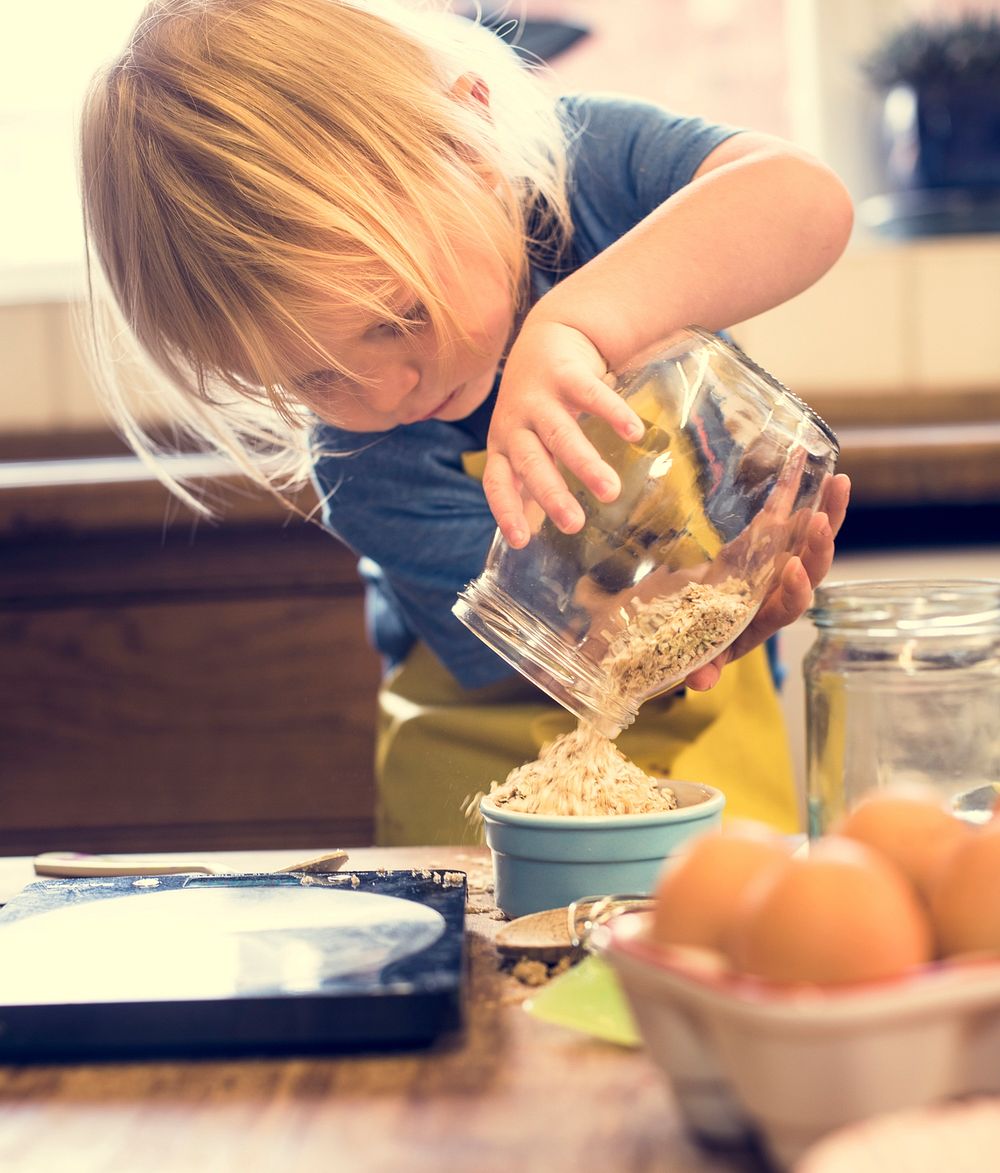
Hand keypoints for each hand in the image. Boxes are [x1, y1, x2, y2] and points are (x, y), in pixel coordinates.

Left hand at [483, 316, 643, 547]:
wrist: (546, 337)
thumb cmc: (538, 404)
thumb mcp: (527, 439)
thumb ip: (535, 475)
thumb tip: (545, 527)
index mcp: (503, 444)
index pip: (497, 483)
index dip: (506, 510)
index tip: (521, 542)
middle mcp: (515, 423)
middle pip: (531, 462)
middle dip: (552, 494)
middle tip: (574, 525)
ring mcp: (539, 398)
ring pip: (560, 434)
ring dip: (585, 464)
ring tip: (611, 492)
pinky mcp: (566, 374)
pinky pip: (590, 395)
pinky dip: (612, 413)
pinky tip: (634, 433)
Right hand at [684, 473, 850, 690]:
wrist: (672, 620)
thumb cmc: (681, 639)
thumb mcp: (686, 654)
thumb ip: (698, 667)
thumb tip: (700, 684)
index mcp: (761, 620)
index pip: (789, 608)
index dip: (795, 590)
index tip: (792, 569)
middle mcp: (774, 593)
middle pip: (810, 571)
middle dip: (819, 547)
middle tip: (821, 520)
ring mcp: (772, 565)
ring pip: (808, 540)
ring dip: (827, 513)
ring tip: (839, 482)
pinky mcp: (762, 544)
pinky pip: (786, 518)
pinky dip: (797, 492)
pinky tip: (807, 461)